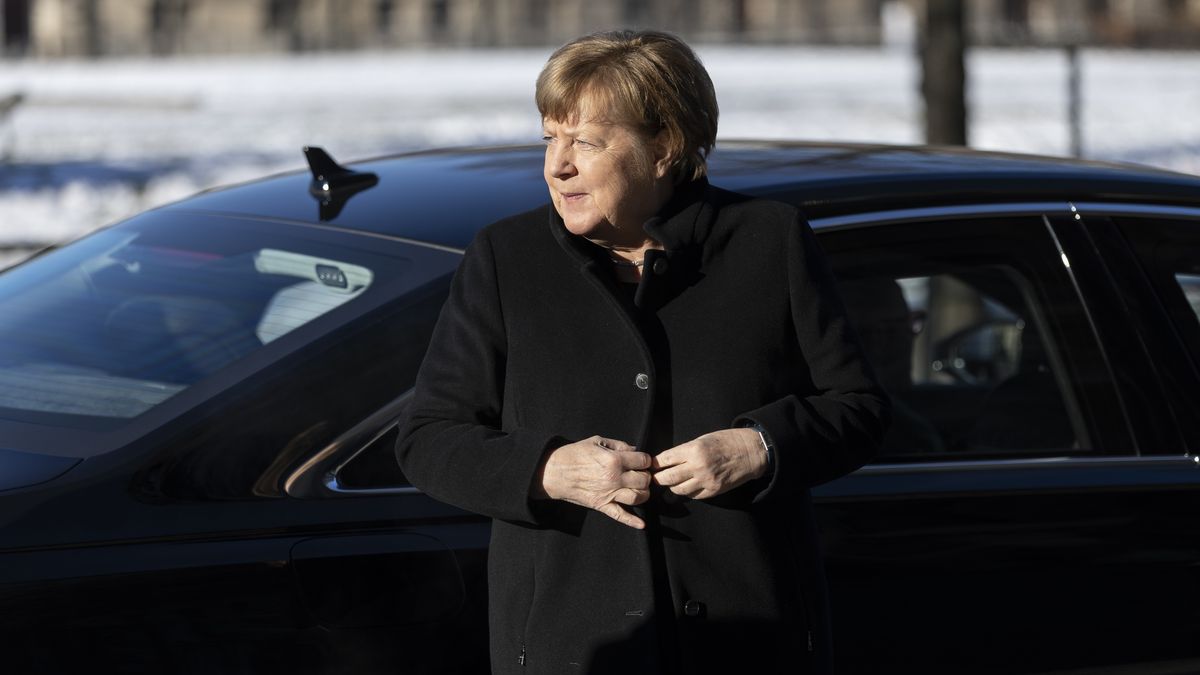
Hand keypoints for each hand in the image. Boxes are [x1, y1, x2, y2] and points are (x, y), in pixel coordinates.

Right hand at [533, 436, 652, 528]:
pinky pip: (620, 515)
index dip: (645, 460)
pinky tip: (642, 524)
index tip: (642, 460)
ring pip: (638, 497)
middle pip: (644, 480)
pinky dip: (632, 521)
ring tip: (639, 488)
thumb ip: (618, 445)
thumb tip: (634, 449)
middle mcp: (614, 478)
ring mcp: (609, 494)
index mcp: (614, 460)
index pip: (643, 461)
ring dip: (643, 493)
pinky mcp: (601, 505)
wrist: (554, 472)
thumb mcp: (596, 441)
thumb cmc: (573, 454)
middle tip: (639, 473)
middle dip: (645, 476)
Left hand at [651, 428, 767, 499]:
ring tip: (672, 481)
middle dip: (658, 478)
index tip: (651, 465)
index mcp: (693, 450)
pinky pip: (693, 496)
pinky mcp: (713, 491)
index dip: (655, 463)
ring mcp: (706, 481)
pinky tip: (688, 485)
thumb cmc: (726, 441)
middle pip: (667, 478)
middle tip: (654, 477)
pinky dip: (687, 491)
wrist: (750, 452)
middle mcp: (698, 467)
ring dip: (672, 486)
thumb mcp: (702, 439)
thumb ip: (685, 451)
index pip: (665, 459)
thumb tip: (667, 461)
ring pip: (678, 490)